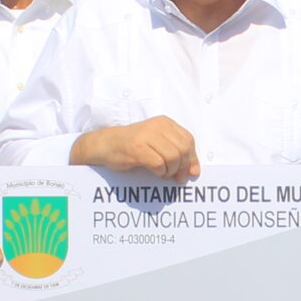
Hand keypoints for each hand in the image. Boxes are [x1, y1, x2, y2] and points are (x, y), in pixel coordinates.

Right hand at [73, 117, 199, 180]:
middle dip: (183, 167)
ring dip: (171, 171)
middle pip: (183, 149)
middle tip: (176, 177)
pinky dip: (160, 172)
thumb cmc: (133, 146)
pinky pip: (159, 164)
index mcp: (165, 123)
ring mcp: (146, 136)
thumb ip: (176, 152)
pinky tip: (155, 173)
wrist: (106, 144)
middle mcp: (157, 126)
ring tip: (163, 174)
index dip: (192, 158)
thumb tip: (195, 171)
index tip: (191, 172)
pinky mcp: (137, 148)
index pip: (188, 140)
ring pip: (173, 157)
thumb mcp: (157, 143)